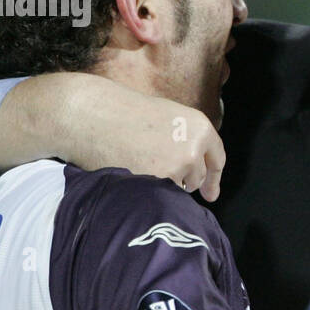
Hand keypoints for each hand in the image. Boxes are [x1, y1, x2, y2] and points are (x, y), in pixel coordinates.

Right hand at [0, 73, 226, 199]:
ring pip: (177, 188)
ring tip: (140, 164)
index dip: (214, 179)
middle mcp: (194, 148)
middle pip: (197, 179)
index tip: (211, 194)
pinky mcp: (156, 182)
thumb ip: (187, 139)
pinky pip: (160, 196)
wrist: (92, 115)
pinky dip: (149, 191)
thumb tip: (199, 172)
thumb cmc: (125, 113)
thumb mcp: (168, 117)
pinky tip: (134, 173)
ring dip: (164, 185)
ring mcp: (177, 167)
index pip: (217, 159)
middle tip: (157, 168)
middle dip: (183, 180)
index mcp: (200, 127)